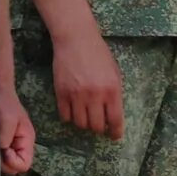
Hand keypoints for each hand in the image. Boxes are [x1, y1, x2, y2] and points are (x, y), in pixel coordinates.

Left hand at [0, 94, 35, 175]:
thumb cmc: (4, 103)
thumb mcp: (7, 120)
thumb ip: (6, 139)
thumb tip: (1, 154)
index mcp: (26, 140)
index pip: (24, 164)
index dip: (13, 162)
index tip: (4, 150)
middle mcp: (19, 146)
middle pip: (13, 168)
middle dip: (3, 162)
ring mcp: (9, 145)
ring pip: (4, 163)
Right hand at [52, 22, 125, 139]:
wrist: (76, 38)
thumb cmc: (98, 54)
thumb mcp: (114, 72)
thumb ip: (114, 94)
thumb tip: (113, 115)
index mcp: (112, 90)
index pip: (115, 120)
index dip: (115, 132)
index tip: (113, 136)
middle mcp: (95, 95)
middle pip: (96, 126)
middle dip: (98, 129)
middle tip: (98, 125)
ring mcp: (76, 95)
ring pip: (80, 124)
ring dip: (84, 124)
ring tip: (85, 117)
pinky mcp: (61, 93)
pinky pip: (65, 116)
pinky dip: (69, 117)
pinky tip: (72, 111)